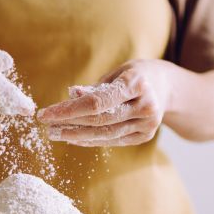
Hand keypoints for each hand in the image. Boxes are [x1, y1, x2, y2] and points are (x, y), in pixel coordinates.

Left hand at [38, 59, 171, 146]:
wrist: (168, 88)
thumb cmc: (136, 75)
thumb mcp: (117, 73)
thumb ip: (95, 87)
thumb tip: (71, 96)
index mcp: (137, 83)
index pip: (97, 102)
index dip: (68, 110)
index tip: (45, 113)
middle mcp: (145, 105)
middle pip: (99, 120)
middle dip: (69, 124)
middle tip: (47, 126)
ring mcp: (148, 124)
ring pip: (105, 134)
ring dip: (76, 135)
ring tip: (56, 133)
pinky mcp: (145, 136)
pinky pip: (112, 141)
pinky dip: (91, 140)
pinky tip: (74, 138)